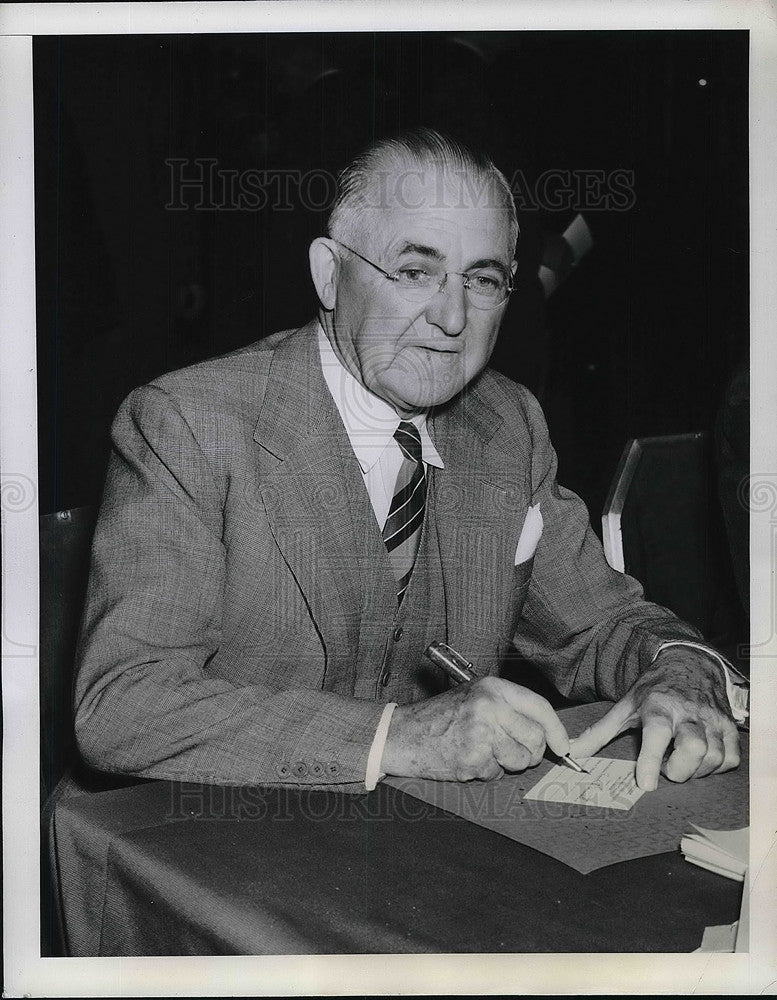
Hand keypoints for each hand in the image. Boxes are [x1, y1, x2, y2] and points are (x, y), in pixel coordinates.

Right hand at [381, 676, 569, 781]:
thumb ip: (508, 708)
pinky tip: (467, 758)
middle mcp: (489, 707)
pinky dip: (485, 772)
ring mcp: (481, 734)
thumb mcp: (475, 696)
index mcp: (492, 688)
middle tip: (512, 752)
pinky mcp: (472, 759)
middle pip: (535, 739)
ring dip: (506, 764)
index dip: (556, 730)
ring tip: (483, 751)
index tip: (563, 746)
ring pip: (519, 761)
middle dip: (530, 753)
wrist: (404, 734)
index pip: (539, 707)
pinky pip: (496, 774)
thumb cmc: (440, 716)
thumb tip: (547, 732)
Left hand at [569, 648, 739, 790]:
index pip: (656, 734)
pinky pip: (730, 757)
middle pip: (694, 748)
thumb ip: (599, 732)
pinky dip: (717, 766)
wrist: (688, 663)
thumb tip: (572, 753)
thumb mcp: (624, 706)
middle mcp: (687, 712)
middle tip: (666, 769)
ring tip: (680, 763)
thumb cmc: (654, 689)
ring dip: (697, 771)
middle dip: (680, 769)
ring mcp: (711, 719)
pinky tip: (700, 760)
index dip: (651, 760)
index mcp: (658, 707)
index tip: (646, 784)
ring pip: (714, 756)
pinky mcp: (728, 726)